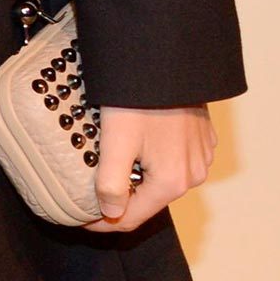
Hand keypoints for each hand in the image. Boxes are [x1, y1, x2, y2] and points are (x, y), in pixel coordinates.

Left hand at [86, 104, 216, 231]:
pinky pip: (174, 159)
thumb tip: (109, 212)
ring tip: (106, 168)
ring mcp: (200, 155)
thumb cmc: (141, 98)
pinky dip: (152, 161)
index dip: (101, 221)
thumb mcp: (116, 141)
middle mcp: (192, 174)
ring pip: (161, 179)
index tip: (78, 217)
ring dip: (135, 179)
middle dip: (118, 200)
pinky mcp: (201, 137)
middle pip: (147, 200)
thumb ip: (111, 183)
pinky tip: (133, 147)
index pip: (131, 218)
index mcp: (171, 181)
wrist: (168, 59)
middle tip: (88, 192)